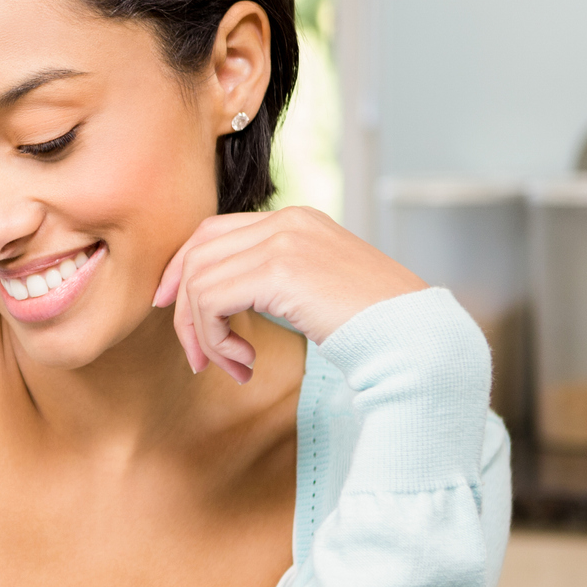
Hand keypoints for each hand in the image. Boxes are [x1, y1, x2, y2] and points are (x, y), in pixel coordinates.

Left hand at [152, 206, 425, 383]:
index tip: (170, 308)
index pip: (212, 231)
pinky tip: (245, 364)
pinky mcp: (279, 270)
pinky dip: (214, 339)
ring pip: (198, 282)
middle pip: (197, 254)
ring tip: (234, 367)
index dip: (181, 269)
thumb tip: (217, 301)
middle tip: (198, 359)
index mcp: (296, 219)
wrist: (415, 337)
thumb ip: (273, 281)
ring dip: (204, 335)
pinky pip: (211, 301)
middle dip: (185, 311)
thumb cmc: (372, 326)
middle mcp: (287, 220)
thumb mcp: (315, 291)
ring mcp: (283, 240)